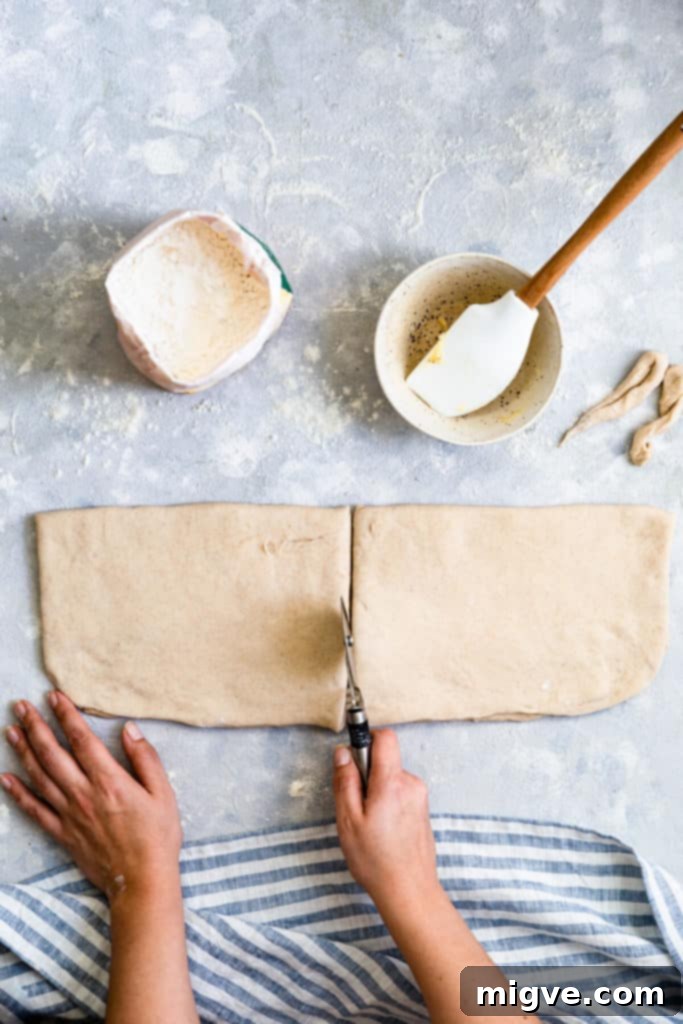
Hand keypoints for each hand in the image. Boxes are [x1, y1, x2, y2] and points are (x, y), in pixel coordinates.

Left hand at [1, 693, 181, 901]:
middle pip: (52, 754)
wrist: (142, 881)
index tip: (54, 696)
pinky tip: (6, 778)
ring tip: (10, 731)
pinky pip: (34, 810)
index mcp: (109, 781)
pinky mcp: (62, 834)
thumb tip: (129, 729)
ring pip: (39, 777)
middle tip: (20, 706)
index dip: (66, 715)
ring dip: (23, 751)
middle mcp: (83, 794)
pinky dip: (18, 793)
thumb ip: (145, 759)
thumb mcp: (163, 793)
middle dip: (35, 726)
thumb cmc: (158, 836)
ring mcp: (69, 815)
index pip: (81, 740)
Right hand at [333, 729, 440, 913]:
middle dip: (368, 775)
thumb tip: (343, 752)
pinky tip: (383, 830)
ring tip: (370, 824)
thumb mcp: (348, 820)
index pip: (386, 738)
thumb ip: (345, 781)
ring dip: (377, 792)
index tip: (354, 758)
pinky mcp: (422, 809)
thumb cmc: (376, 860)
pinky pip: (400, 793)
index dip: (367, 740)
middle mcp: (411, 784)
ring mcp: (420, 797)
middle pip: (386, 760)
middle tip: (356, 806)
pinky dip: (388, 803)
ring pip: (392, 778)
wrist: (409, 891)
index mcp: (392, 783)